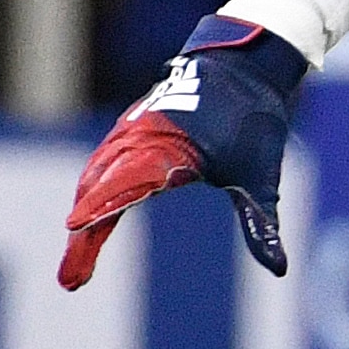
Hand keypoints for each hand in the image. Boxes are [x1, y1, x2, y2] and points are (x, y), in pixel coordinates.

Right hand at [60, 15, 307, 288]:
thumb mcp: (261, 175)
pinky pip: (101, 169)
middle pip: (102, 191)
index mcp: (173, 148)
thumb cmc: (253, 120)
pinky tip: (87, 224)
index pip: (131, 181)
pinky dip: (92, 198)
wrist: (241, 67)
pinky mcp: (129, 135)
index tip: (75, 226)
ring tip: (76, 266)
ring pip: (95, 181)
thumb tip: (278, 268)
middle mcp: (142, 139)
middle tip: (71, 281)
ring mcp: (130, 134)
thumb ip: (260, 223)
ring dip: (84, 222)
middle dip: (85, 237)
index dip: (103, 204)